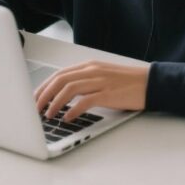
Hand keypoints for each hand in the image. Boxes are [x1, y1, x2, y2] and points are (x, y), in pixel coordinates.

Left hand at [35, 60, 150, 121]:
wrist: (150, 83)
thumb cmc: (127, 83)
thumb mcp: (103, 77)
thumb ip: (85, 82)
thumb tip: (63, 96)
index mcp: (90, 66)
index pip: (60, 74)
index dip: (43, 86)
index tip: (34, 98)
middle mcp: (92, 70)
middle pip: (60, 80)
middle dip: (43, 95)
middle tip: (34, 109)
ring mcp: (100, 81)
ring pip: (69, 89)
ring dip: (54, 103)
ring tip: (47, 115)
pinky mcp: (108, 93)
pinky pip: (85, 101)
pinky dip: (72, 110)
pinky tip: (67, 118)